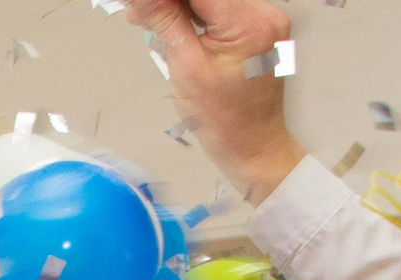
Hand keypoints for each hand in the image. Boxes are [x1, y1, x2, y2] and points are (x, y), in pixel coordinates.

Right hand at [127, 0, 303, 201]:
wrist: (252, 144)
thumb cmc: (224, 119)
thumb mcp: (185, 67)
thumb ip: (165, 21)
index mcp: (250, 23)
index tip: (139, 2)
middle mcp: (264, 14)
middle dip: (168, 2)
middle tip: (136, 9)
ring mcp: (263, 19)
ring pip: (210, 1)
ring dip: (177, 6)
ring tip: (146, 17)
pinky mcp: (257, 27)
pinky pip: (220, 10)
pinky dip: (193, 14)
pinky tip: (170, 23)